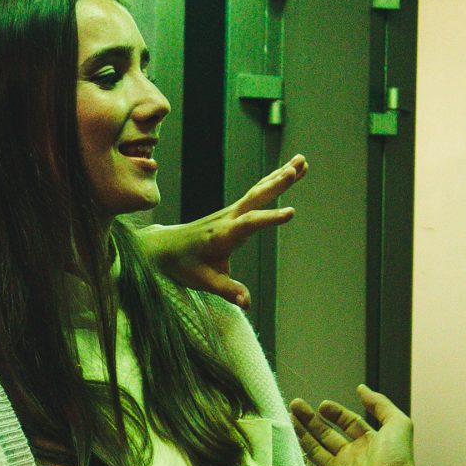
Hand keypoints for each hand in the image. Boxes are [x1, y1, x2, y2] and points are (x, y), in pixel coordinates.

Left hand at [144, 154, 305, 307]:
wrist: (162, 248)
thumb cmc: (182, 265)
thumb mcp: (202, 281)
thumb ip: (227, 290)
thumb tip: (247, 303)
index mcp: (221, 235)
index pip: (248, 224)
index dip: (268, 219)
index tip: (290, 213)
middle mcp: (227, 218)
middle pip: (255, 198)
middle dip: (276, 184)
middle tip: (296, 170)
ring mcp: (231, 211)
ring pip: (258, 190)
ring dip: (280, 176)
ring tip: (302, 161)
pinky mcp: (234, 210)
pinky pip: (256, 192)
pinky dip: (273, 180)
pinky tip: (288, 171)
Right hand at [289, 385, 416, 465]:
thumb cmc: (397, 457)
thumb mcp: (396, 422)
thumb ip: (380, 403)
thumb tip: (361, 388)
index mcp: (367, 441)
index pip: (347, 423)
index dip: (334, 413)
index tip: (322, 405)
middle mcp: (352, 456)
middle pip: (326, 435)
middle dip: (310, 420)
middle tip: (295, 406)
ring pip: (315, 451)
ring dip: (302, 436)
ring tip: (288, 420)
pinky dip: (300, 464)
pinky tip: (289, 449)